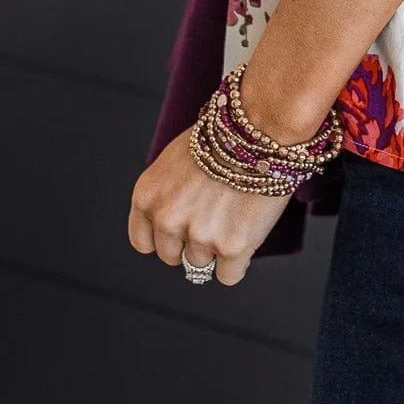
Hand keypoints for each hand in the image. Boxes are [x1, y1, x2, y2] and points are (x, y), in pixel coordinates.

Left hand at [128, 126, 292, 285]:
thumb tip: (175, 224)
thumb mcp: (176, 160)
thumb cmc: (223, 136)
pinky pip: (228, 276)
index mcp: (146, 196)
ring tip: (236, 213)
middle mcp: (166, 219)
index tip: (182, 227)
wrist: (260, 127)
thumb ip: (167, 195)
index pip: (143, 242)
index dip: (165, 236)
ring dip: (217, 246)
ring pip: (201, 265)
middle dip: (192, 241)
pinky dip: (238, 262)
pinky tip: (247, 233)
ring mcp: (198, 235)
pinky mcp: (231, 247)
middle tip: (216, 214)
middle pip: (172, 257)